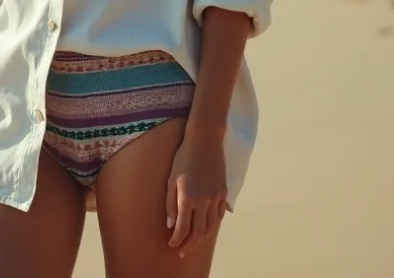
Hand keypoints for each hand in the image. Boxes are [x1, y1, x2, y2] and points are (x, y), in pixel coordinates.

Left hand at [166, 128, 227, 257]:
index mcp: (187, 198)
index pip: (182, 228)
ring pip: (211, 226)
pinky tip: (207, 228)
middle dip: (189, 245)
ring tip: (194, 243)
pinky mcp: (224, 193)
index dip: (177, 239)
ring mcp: (216, 198)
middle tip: (182, 251)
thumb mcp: (171, 179)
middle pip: (198, 232)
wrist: (205, 142)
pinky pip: (219, 215)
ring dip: (202, 238)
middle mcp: (204, 201)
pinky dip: (213, 225)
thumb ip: (170, 203)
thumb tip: (170, 224)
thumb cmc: (183, 158)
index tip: (172, 244)